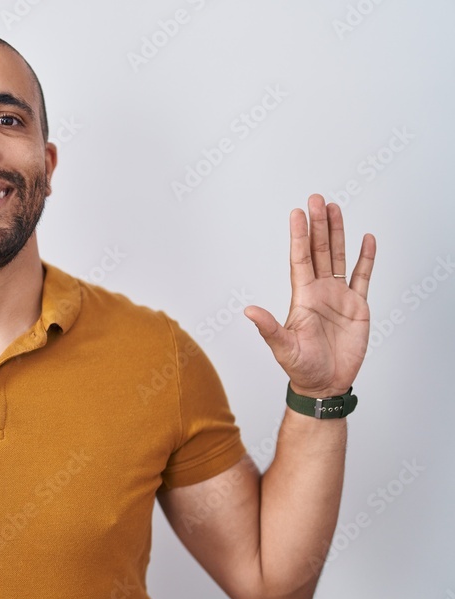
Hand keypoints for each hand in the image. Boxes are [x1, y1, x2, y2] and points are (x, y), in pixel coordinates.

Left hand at [244, 194, 375, 397]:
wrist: (325, 384)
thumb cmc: (302, 368)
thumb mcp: (283, 348)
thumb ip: (268, 328)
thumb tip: (248, 311)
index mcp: (302, 297)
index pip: (300, 259)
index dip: (299, 236)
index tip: (297, 213)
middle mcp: (319, 291)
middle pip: (319, 251)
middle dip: (319, 225)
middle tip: (317, 198)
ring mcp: (338, 296)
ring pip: (338, 257)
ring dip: (338, 233)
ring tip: (336, 208)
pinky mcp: (357, 306)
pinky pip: (362, 276)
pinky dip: (365, 258)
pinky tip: (366, 240)